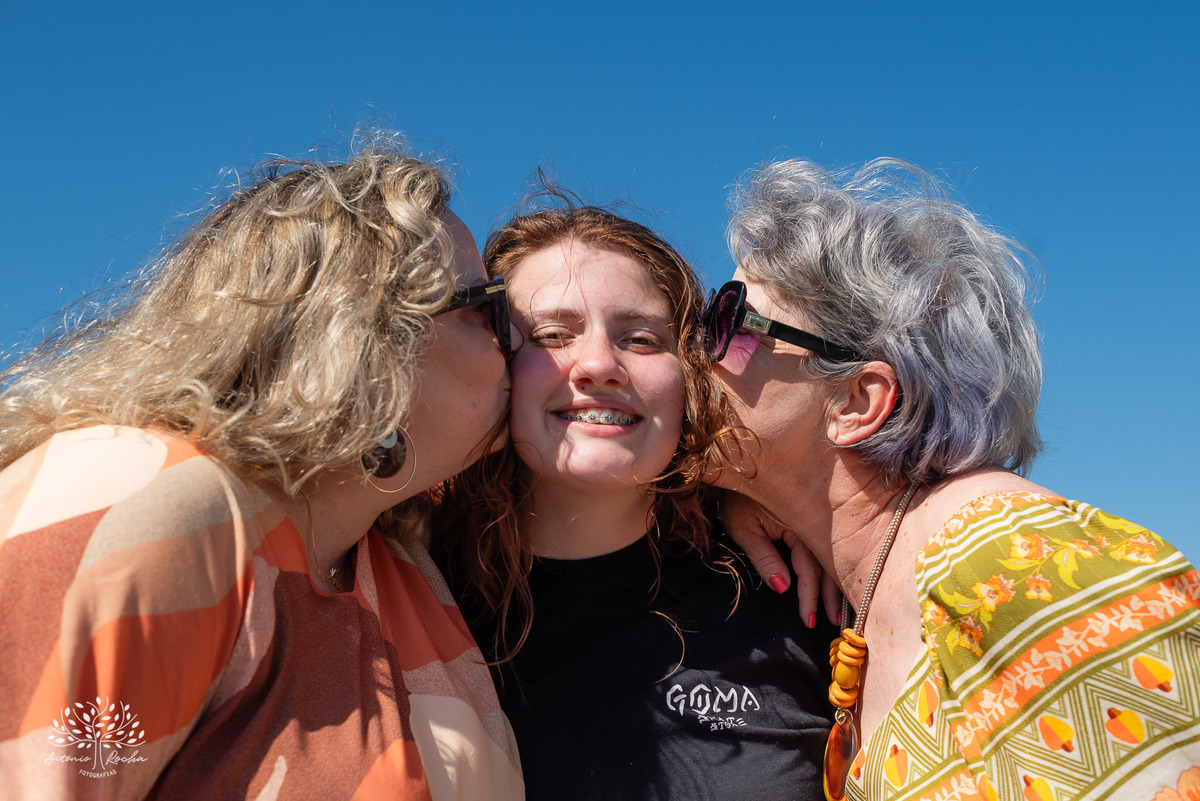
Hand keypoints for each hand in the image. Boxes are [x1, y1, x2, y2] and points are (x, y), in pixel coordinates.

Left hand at [718, 490, 840, 628]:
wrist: (739, 466)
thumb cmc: (736, 498)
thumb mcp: (744, 528)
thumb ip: (764, 558)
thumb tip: (784, 587)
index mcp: (799, 522)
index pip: (809, 566)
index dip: (809, 594)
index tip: (808, 618)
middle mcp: (813, 520)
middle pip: (827, 563)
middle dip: (830, 594)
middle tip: (834, 622)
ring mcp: (815, 518)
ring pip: (830, 555)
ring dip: (833, 583)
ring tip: (836, 611)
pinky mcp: (813, 517)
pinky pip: (824, 546)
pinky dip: (829, 566)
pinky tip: (832, 582)